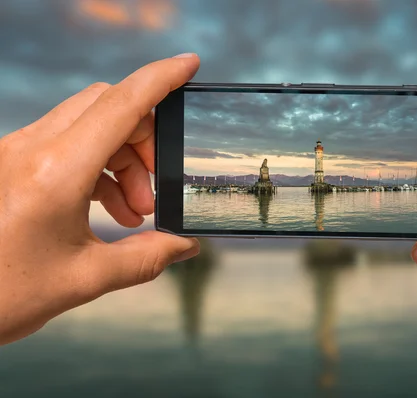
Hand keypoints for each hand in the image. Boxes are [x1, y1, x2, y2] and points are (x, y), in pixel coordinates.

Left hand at [0, 54, 200, 344]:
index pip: (120, 105)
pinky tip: (108, 209)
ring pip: (87, 125)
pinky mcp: (10, 163)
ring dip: (122, 158)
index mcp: (54, 173)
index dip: (160, 79)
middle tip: (157, 187)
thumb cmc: (2, 295)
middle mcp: (31, 150)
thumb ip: (145, 259)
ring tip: (135, 210)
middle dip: (144, 138)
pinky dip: (97, 168)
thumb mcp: (84, 280)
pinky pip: (66, 145)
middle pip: (106, 107)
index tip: (189, 65)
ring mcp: (16, 152)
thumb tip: (185, 246)